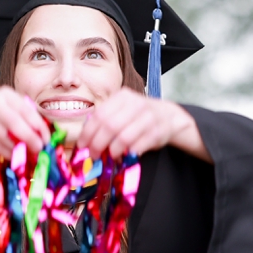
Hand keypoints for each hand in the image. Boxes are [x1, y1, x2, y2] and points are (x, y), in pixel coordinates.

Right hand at [0, 88, 47, 162]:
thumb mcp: (9, 107)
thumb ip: (25, 116)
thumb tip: (44, 134)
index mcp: (6, 94)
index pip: (26, 110)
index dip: (38, 126)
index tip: (46, 139)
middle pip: (15, 122)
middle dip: (30, 138)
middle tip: (39, 149)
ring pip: (4, 135)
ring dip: (18, 148)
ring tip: (28, 155)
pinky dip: (6, 152)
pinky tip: (13, 157)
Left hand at [79, 92, 207, 162]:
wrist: (168, 116)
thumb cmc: (139, 116)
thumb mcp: (122, 110)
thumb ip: (105, 119)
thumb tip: (85, 138)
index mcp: (122, 97)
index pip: (99, 115)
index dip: (88, 132)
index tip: (83, 145)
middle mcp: (135, 105)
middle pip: (109, 126)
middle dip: (98, 144)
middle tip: (95, 155)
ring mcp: (147, 118)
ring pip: (123, 138)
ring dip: (113, 151)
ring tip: (110, 156)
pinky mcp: (157, 133)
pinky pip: (137, 146)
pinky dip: (127, 154)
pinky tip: (124, 156)